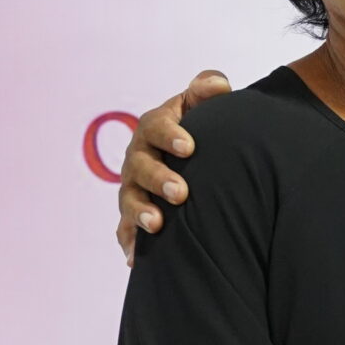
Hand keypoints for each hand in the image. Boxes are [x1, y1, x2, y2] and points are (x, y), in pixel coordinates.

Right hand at [116, 70, 232, 259]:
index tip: (190, 147)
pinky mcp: (133, 214)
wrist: (190, 157)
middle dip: (158, 179)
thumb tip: (218, 86)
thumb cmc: (198, 128)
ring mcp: (133, 187)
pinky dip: (130, 242)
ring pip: (129, 200)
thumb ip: (207, 90)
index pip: (156, 127)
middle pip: (141, 167)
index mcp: (155, 128)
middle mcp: (139, 157)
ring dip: (140, 213)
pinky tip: (136, 258)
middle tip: (181, 193)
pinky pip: (126, 230)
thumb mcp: (200, 106)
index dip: (170, 136)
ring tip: (157, 224)